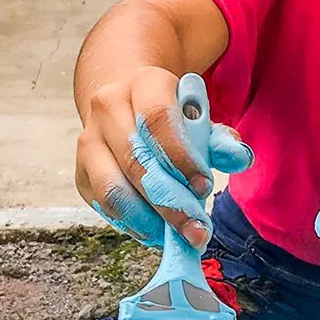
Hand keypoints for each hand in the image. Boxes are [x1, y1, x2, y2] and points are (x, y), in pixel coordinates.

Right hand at [75, 67, 253, 249]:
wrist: (128, 106)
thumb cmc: (173, 118)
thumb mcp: (200, 119)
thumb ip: (221, 140)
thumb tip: (240, 158)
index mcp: (144, 83)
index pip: (158, 118)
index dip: (181, 157)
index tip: (204, 187)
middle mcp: (107, 107)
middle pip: (135, 160)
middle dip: (169, 202)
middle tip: (197, 230)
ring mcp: (89, 140)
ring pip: (111, 188)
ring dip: (147, 220)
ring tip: (175, 236)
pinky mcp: (80, 171)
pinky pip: (101, 205)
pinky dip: (130, 224)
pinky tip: (155, 232)